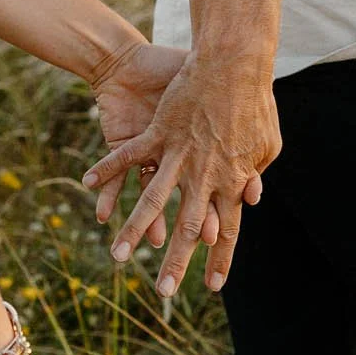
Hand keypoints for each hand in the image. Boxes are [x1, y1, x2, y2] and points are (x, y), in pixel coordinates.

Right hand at [82, 52, 277, 295]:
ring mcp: (178, 155)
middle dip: (176, 263)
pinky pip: (128, 158)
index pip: (227, 230)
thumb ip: (256, 171)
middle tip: (163, 293)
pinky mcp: (157, 133)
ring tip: (117, 256)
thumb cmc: (255, 100)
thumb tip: (251, 198)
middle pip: (189, 227)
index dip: (219, 259)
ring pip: (153, 201)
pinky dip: (107, 173)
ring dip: (133, 230)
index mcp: (231, 180)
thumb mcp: (267, 142)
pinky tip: (87, 189)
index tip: (212, 287)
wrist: (233, 61)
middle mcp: (203, 175)